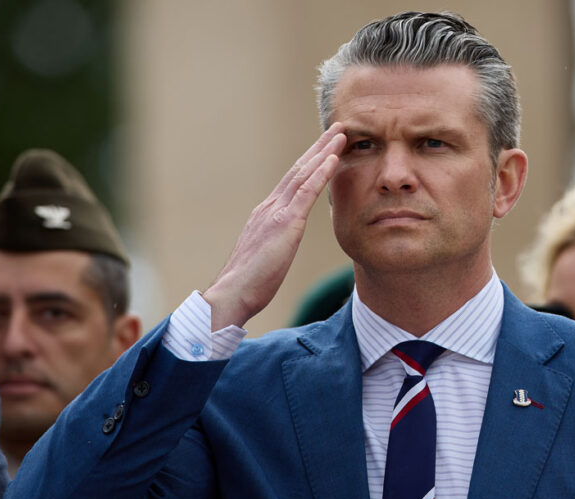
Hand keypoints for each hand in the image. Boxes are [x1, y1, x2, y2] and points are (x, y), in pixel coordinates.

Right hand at [203, 123, 346, 329]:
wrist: (233, 292)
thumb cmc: (249, 283)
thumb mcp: (267, 255)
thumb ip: (276, 241)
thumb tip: (283, 241)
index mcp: (266, 213)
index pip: (292, 181)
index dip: (309, 162)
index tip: (324, 147)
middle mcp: (270, 206)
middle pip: (299, 169)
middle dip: (319, 147)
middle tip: (337, 129)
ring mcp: (277, 212)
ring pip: (304, 173)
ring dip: (324, 151)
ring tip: (341, 134)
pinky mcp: (285, 222)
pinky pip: (307, 191)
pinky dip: (321, 172)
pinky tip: (334, 158)